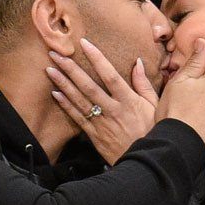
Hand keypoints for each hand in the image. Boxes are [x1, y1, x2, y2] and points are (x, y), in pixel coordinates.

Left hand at [46, 38, 158, 164]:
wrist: (145, 161)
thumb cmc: (152, 131)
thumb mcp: (154, 106)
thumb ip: (144, 84)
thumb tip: (137, 62)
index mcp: (128, 101)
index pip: (110, 75)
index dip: (97, 58)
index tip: (84, 43)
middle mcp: (113, 110)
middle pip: (89, 86)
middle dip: (71, 69)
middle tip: (56, 54)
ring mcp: (102, 123)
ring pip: (79, 100)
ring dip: (63, 84)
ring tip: (50, 69)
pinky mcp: (94, 135)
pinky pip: (77, 118)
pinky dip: (66, 105)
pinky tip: (55, 93)